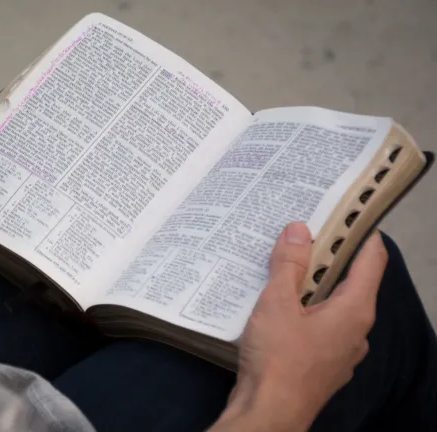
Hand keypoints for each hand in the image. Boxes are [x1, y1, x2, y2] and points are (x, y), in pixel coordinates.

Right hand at [210, 222, 387, 430]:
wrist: (268, 413)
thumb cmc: (278, 356)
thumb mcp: (278, 303)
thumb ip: (288, 265)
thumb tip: (300, 229)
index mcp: (355, 310)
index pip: (372, 260)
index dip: (362, 234)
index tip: (345, 212)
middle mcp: (357, 331)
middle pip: (351, 283)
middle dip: (329, 259)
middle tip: (302, 236)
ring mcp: (342, 352)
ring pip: (333, 308)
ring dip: (314, 288)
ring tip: (285, 270)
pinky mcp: (322, 366)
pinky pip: (320, 329)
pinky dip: (305, 313)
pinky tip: (277, 309)